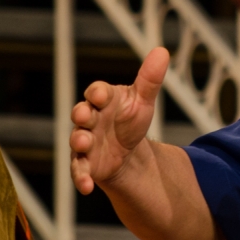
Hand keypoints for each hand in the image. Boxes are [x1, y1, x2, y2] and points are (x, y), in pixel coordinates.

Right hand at [70, 47, 169, 194]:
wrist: (128, 151)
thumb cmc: (130, 120)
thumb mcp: (143, 101)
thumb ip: (150, 79)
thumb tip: (162, 52)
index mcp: (102, 99)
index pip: (96, 91)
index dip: (97, 92)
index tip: (101, 95)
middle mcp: (89, 119)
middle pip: (80, 113)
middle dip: (82, 113)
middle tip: (85, 115)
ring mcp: (84, 141)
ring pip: (77, 139)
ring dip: (79, 140)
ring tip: (84, 142)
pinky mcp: (85, 163)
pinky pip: (78, 170)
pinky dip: (81, 178)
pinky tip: (87, 187)